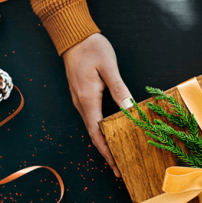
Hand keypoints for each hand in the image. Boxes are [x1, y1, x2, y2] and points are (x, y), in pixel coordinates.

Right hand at [63, 34, 132, 177]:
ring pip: (92, 127)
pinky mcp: (83, 94)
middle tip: (119, 168)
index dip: (106, 152)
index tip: (115, 166)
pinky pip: (92, 118)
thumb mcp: (108, 67)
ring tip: (117, 155)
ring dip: (104, 143)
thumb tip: (129, 108)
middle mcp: (81, 103)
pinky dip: (101, 130)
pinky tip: (111, 133)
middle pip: (94, 135)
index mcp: (87, 99)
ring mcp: (80, 99)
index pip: (96, 133)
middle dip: (106, 153)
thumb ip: (119, 88)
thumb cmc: (91, 47)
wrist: (72, 34)